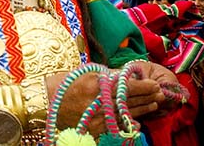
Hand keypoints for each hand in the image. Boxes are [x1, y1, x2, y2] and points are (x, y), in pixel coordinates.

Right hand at [45, 64, 165, 137]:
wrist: (43, 103)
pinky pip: (117, 127)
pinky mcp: (96, 130)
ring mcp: (99, 118)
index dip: (143, 86)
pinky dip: (128, 123)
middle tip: (159, 93)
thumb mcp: (83, 74)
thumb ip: (104, 76)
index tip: (154, 83)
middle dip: (147, 97)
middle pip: (130, 100)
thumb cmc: (61, 84)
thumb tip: (123, 76)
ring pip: (127, 114)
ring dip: (142, 109)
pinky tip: (138, 121)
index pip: (127, 86)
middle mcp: (100, 102)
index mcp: (97, 85)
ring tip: (153, 104)